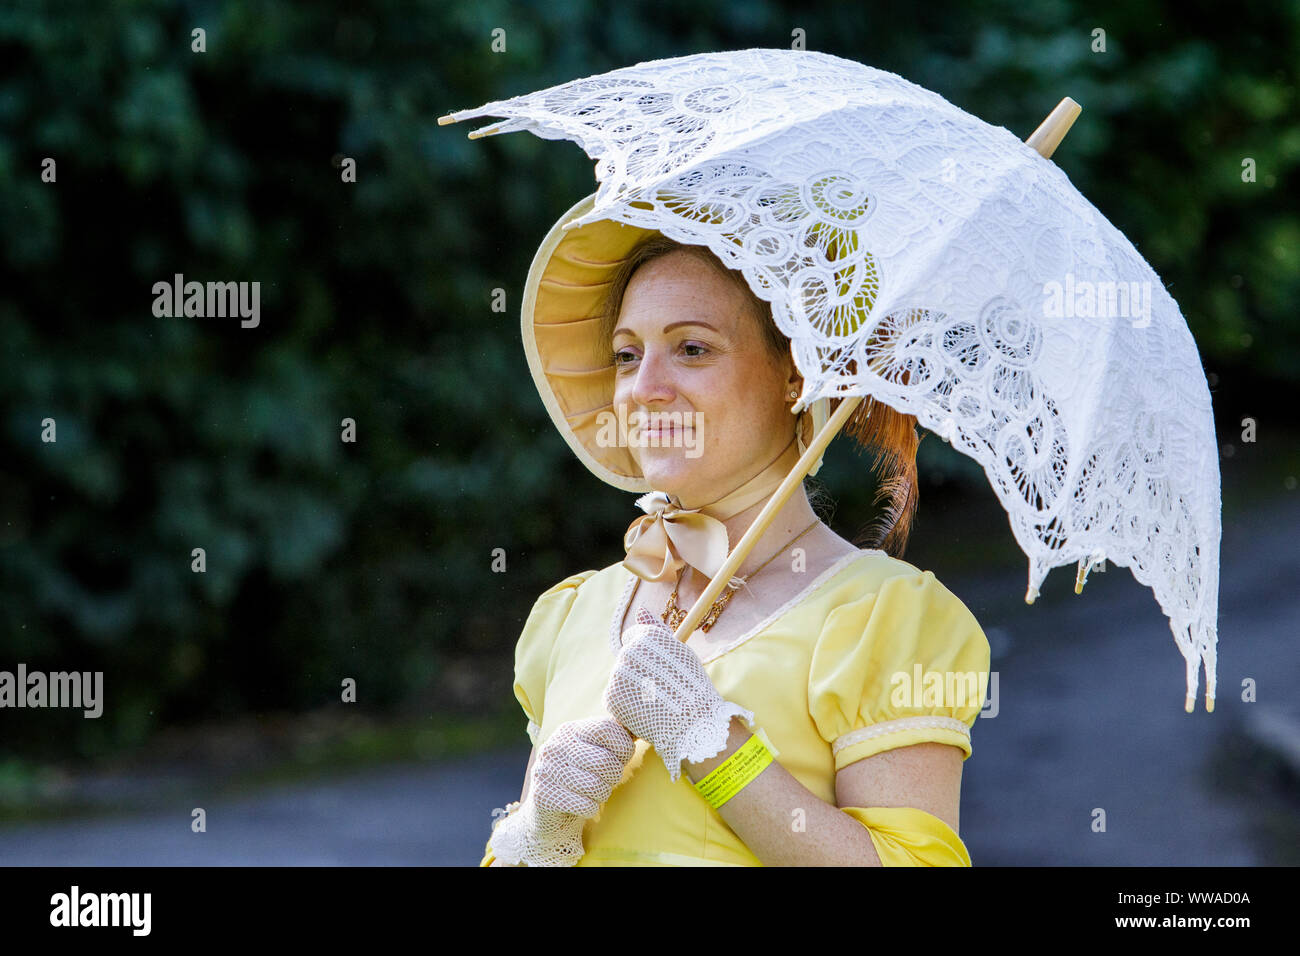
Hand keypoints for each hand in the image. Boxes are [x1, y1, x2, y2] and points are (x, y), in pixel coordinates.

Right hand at [487, 715, 635, 866]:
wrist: (549, 809)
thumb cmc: (582, 774)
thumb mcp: (596, 749)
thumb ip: (616, 735)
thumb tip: (638, 727)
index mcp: (570, 730)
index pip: (607, 728)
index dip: (623, 747)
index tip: (620, 758)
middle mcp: (555, 746)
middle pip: (605, 761)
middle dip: (614, 775)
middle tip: (605, 779)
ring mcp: (546, 771)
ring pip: (596, 786)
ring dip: (602, 794)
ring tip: (592, 791)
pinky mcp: (543, 797)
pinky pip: (585, 805)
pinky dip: (590, 808)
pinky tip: (580, 804)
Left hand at [603, 606, 754, 782]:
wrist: (692, 723)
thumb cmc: (691, 686)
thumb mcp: (679, 650)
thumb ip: (657, 627)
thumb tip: (641, 609)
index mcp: (646, 636)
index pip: (632, 637)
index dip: (645, 654)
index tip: (658, 668)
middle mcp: (629, 651)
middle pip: (626, 658)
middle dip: (638, 671)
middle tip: (660, 687)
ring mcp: (618, 675)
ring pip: (620, 677)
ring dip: (631, 687)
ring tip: (654, 700)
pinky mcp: (611, 696)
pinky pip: (614, 696)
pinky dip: (625, 704)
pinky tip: (643, 710)